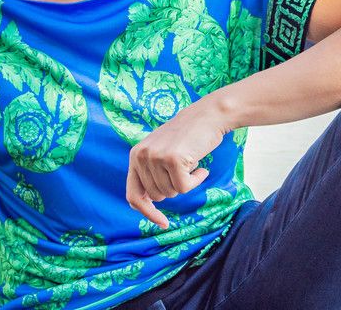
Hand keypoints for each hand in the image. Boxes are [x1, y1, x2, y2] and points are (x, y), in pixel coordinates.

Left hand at [126, 99, 227, 228]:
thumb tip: (138, 205)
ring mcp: (156, 157)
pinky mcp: (173, 159)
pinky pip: (185, 188)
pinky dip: (196, 180)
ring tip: (190, 164)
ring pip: (172, 193)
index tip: (163, 223)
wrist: (207, 116)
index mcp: (135, 156)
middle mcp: (141, 156)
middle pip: (158, 196)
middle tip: (183, 170)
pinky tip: (200, 167)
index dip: (147, 212)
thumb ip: (149, 174)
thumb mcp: (159, 153)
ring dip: (186, 182)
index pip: (133, 195)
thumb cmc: (186, 138)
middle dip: (174, 188)